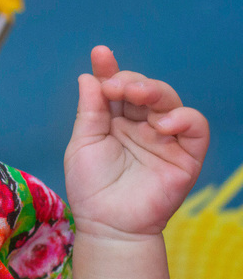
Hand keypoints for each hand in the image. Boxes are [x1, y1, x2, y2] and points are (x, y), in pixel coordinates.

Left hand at [64, 46, 208, 240]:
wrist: (108, 225)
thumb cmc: (91, 188)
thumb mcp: (82, 144)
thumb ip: (90, 111)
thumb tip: (88, 77)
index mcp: (115, 121)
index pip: (116, 88)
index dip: (110, 69)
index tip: (100, 54)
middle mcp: (141, 125)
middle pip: (144, 89)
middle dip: (130, 80)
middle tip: (115, 85)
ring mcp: (165, 138)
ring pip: (169, 101)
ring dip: (154, 91)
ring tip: (135, 94)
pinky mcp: (186, 154)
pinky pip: (195, 126)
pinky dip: (181, 118)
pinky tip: (159, 124)